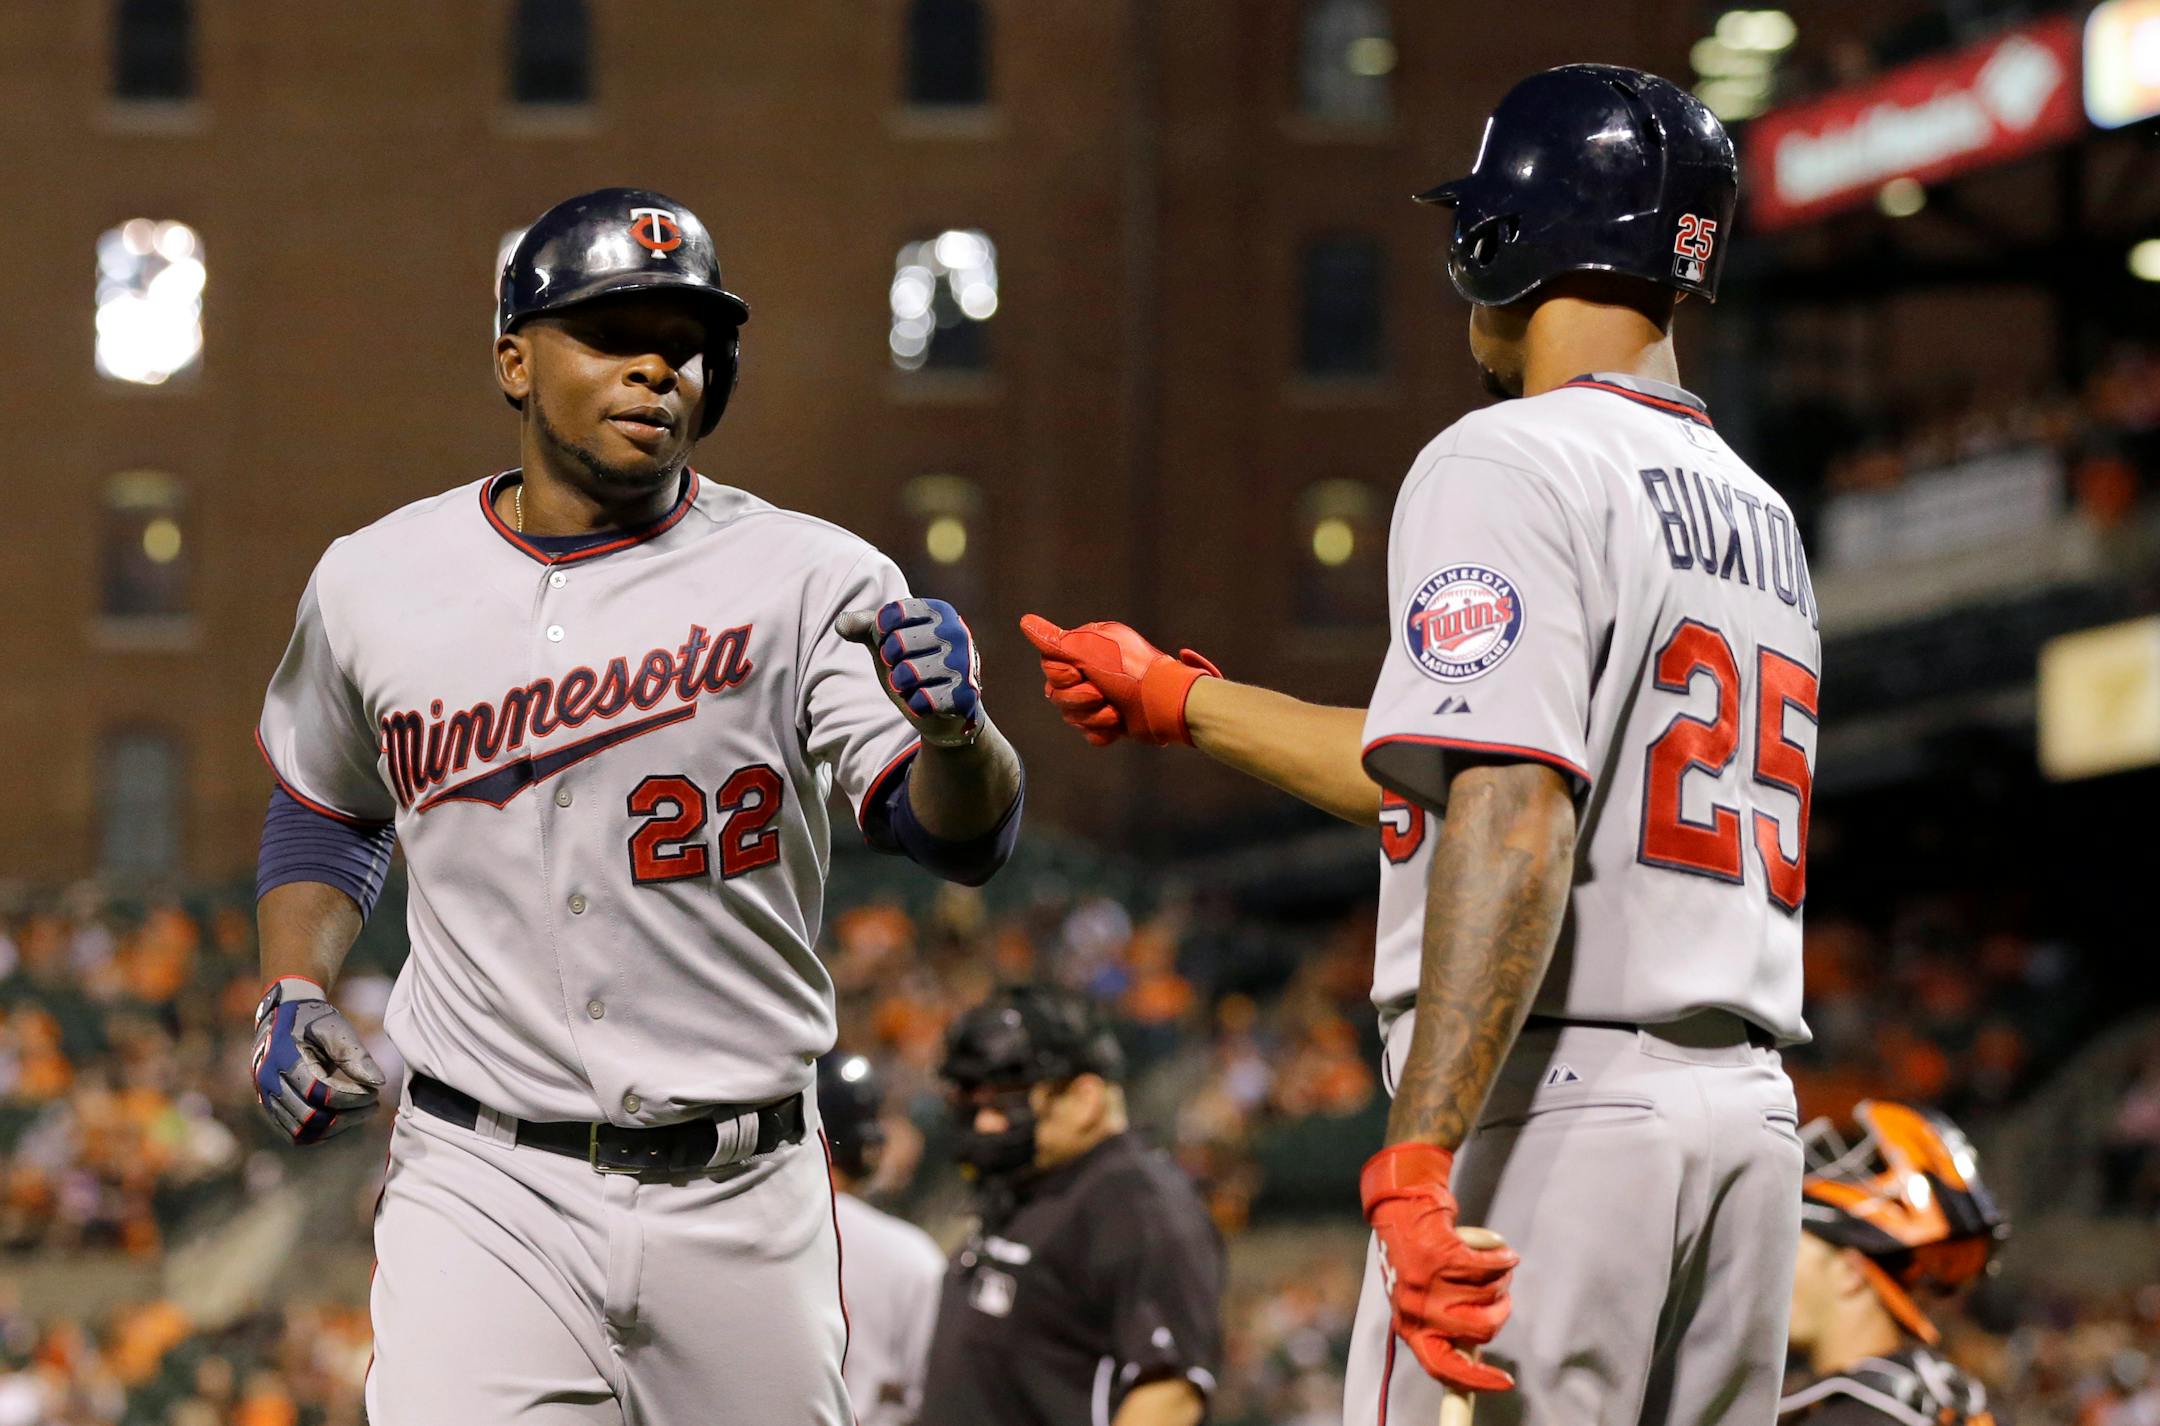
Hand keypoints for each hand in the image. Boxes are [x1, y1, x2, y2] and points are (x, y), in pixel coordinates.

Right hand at [251, 977, 385, 1144]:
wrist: (281, 1017)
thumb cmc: (312, 1019)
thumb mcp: (334, 1028)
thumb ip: (355, 1055)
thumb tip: (379, 1082)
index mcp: (285, 1060)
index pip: (320, 1093)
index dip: (351, 1098)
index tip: (374, 1092)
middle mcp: (270, 1083)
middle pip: (310, 1118)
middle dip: (347, 1116)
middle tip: (373, 1105)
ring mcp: (266, 1097)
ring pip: (301, 1132)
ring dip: (334, 1128)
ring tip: (360, 1112)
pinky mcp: (271, 1107)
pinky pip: (294, 1132)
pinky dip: (319, 1132)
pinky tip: (342, 1118)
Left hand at [835, 597, 983, 748]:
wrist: (945, 709)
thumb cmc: (914, 665)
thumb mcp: (886, 640)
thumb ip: (863, 626)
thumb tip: (841, 625)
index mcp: (938, 610)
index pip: (888, 617)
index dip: (881, 636)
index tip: (893, 644)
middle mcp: (956, 631)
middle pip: (896, 644)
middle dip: (891, 662)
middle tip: (905, 667)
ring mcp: (964, 663)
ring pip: (907, 674)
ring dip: (903, 685)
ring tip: (917, 684)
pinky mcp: (966, 695)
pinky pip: (922, 701)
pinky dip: (917, 705)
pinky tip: (929, 701)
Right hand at [1017, 614, 1219, 746]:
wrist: (1164, 705)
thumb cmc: (1129, 672)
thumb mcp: (1089, 651)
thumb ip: (1054, 641)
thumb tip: (1025, 622)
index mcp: (1089, 648)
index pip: (1050, 664)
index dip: (1060, 674)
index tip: (1078, 672)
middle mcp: (1094, 669)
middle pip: (1057, 692)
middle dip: (1078, 699)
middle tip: (1100, 695)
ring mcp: (1104, 696)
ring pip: (1072, 715)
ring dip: (1093, 716)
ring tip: (1115, 712)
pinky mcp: (1113, 721)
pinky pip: (1090, 732)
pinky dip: (1103, 732)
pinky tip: (1118, 725)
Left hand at [1359, 1143, 1517, 1393]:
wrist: (1402, 1210)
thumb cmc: (1416, 1260)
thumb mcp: (1419, 1301)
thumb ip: (1443, 1326)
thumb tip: (1474, 1356)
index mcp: (1410, 1327)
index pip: (1442, 1368)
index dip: (1476, 1380)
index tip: (1505, 1381)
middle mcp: (1417, 1310)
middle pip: (1480, 1331)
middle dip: (1501, 1313)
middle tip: (1502, 1298)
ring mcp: (1429, 1283)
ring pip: (1489, 1295)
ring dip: (1501, 1281)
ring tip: (1494, 1267)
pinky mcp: (1443, 1256)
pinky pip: (1490, 1268)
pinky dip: (1503, 1259)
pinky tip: (1504, 1254)